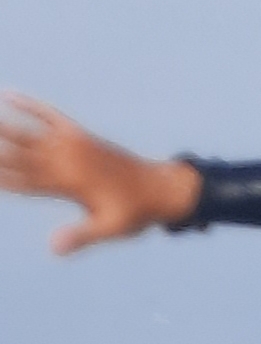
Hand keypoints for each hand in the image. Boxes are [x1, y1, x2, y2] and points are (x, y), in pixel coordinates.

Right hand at [0, 95, 198, 253]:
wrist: (162, 188)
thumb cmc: (136, 213)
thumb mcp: (109, 229)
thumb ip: (80, 236)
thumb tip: (53, 249)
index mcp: (67, 184)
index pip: (20, 181)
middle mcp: (64, 160)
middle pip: (15, 153)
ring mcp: (72, 144)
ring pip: (26, 132)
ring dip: (1, 125)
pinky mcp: (81, 134)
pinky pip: (50, 115)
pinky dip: (30, 104)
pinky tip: (9, 94)